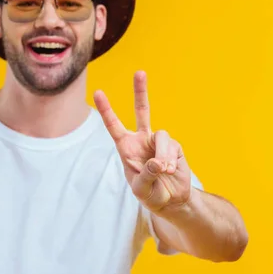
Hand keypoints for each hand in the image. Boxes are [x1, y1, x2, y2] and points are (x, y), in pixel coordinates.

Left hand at [93, 71, 191, 213]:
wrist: (171, 201)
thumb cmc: (150, 194)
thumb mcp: (141, 189)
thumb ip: (146, 175)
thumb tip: (157, 161)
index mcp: (126, 147)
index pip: (114, 126)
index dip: (106, 110)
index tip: (97, 92)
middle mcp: (142, 140)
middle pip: (142, 111)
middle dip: (141, 91)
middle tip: (140, 72)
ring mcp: (159, 142)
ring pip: (161, 136)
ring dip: (162, 155)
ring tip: (162, 170)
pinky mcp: (175, 147)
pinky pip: (172, 147)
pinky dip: (170, 160)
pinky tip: (169, 170)